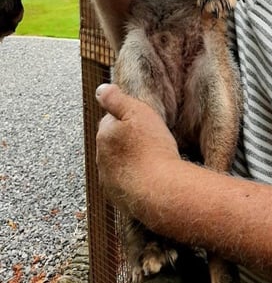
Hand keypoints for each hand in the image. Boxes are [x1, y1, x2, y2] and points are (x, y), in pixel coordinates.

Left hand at [95, 84, 180, 215]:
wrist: (158, 188)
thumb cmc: (152, 148)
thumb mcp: (138, 113)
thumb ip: (117, 100)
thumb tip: (100, 89)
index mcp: (104, 134)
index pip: (110, 120)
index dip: (127, 119)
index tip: (143, 123)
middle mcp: (100, 157)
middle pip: (113, 143)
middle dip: (126, 141)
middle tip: (150, 140)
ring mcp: (107, 178)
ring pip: (118, 163)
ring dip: (130, 160)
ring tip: (152, 159)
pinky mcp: (117, 196)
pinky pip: (125, 182)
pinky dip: (135, 178)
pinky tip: (151, 176)